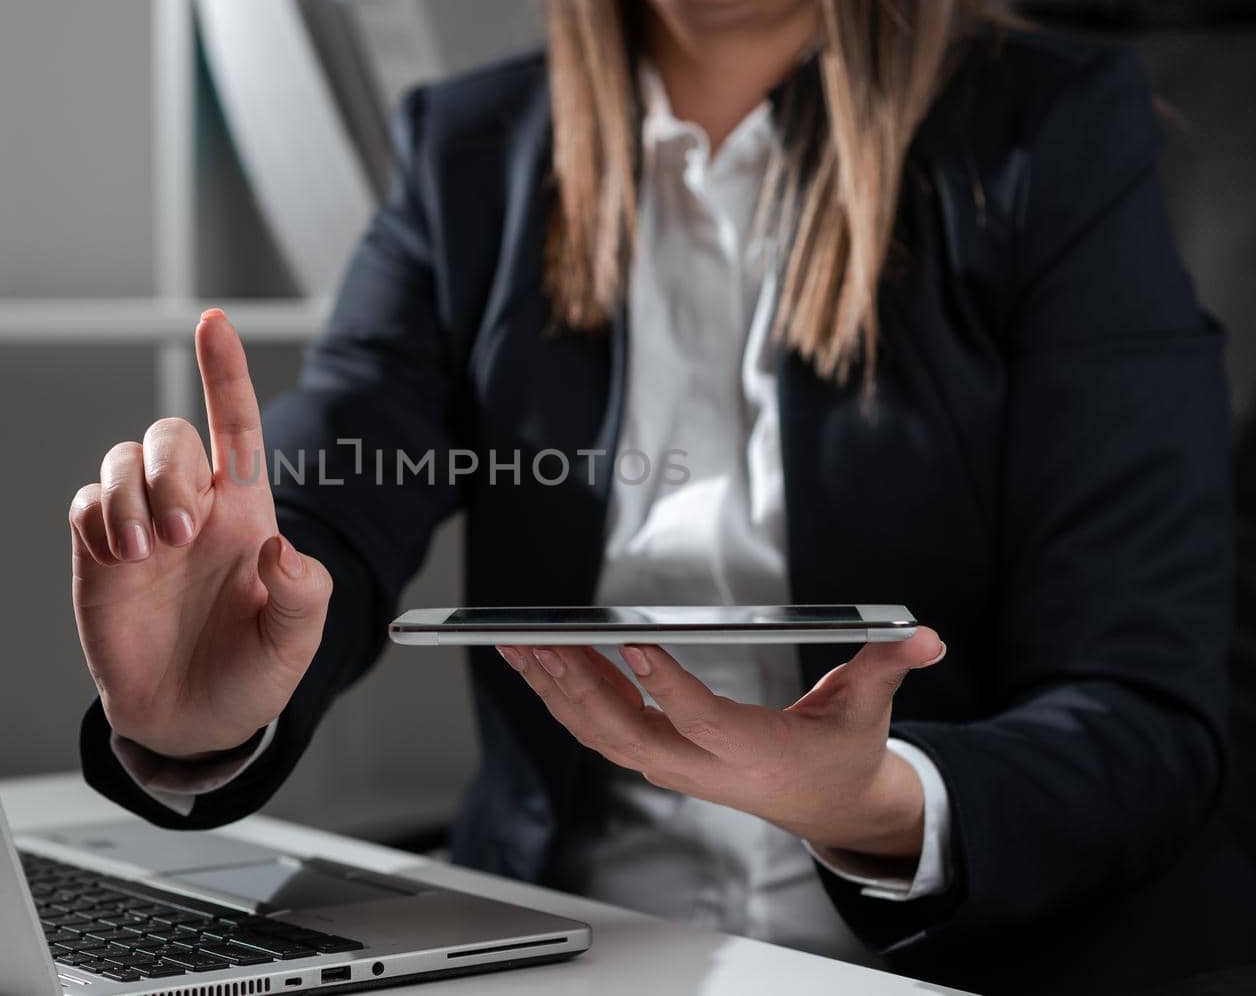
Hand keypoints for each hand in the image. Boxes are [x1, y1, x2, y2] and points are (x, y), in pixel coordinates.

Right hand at [69, 310, 331, 759]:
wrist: (191, 722)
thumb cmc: (249, 674)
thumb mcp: (294, 644)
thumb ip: (302, 596)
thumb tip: (280, 550)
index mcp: (246, 513)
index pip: (236, 425)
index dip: (225, 373)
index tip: (214, 324)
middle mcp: (191, 507)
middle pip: (169, 435)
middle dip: (170, 469)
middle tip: (180, 534)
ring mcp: (142, 527)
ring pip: (122, 460)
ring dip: (132, 494)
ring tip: (149, 551)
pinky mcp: (99, 553)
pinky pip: (87, 504)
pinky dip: (100, 516)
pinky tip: (121, 556)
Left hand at [497, 629, 946, 858]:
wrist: (826, 806)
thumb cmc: (841, 754)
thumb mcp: (871, 712)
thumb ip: (888, 667)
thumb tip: (923, 635)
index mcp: (751, 752)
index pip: (700, 718)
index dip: (665, 684)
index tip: (634, 643)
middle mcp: (700, 765)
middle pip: (626, 731)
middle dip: (579, 687)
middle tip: (542, 641)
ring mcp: (672, 765)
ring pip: (600, 733)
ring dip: (556, 690)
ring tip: (519, 645)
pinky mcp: (657, 757)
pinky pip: (599, 730)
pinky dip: (565, 698)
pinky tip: (539, 662)